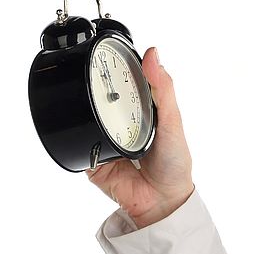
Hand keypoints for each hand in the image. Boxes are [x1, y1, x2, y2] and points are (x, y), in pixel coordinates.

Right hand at [85, 47, 195, 227]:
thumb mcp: (172, 121)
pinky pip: (79, 143)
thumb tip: (154, 55)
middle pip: (104, 98)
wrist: (161, 202)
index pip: (127, 83)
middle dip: (98, 87)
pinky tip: (87, 129)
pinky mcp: (93, 158)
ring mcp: (106, 139)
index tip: (110, 51)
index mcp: (144, 110)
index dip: (120, 68)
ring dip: (86, 110)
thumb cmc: (174, 162)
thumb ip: (163, 89)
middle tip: (93, 72)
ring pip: (87, 118)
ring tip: (88, 98)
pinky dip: (80, 136)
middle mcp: (123, 122)